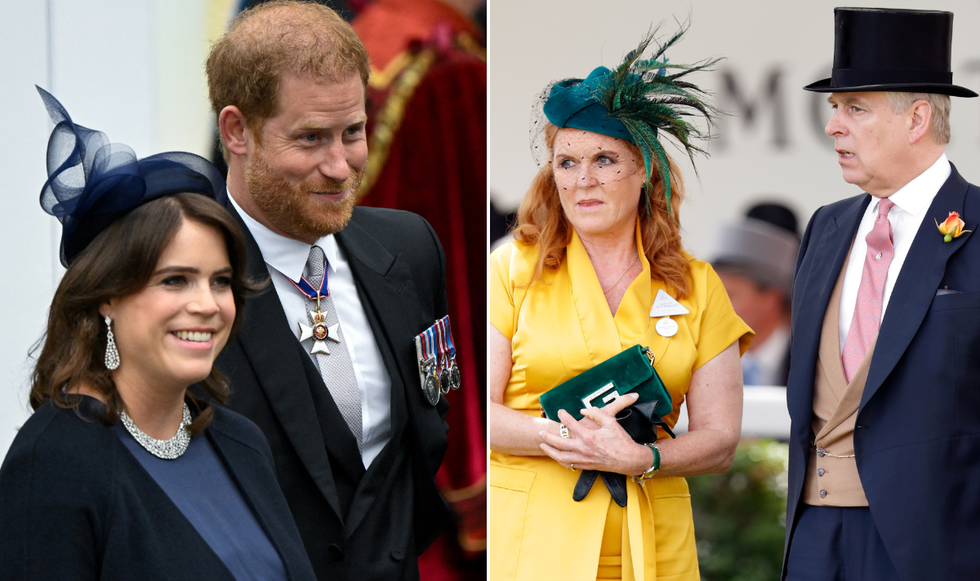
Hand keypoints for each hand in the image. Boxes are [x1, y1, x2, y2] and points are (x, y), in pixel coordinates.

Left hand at [537, 392, 651, 475]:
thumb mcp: (611, 421)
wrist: (630, 460)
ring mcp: (584, 459)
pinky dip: (560, 461)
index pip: (571, 424)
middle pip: (560, 443)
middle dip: (548, 436)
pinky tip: (556, 457)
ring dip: (550, 451)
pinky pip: (569, 465)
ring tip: (542, 445)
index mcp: (589, 436)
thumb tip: (583, 410)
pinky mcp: (587, 466)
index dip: (564, 416)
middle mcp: (584, 449)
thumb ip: (596, 413)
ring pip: (561, 456)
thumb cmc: (622, 440)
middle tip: (540, 431)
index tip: (560, 411)